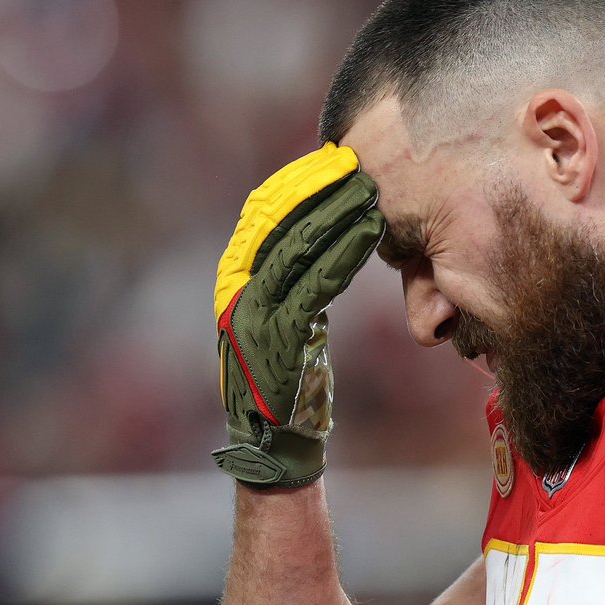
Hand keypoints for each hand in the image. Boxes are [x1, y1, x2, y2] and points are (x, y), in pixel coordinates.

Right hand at [213, 143, 383, 486]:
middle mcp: (234, 290)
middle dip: (318, 187)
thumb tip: (324, 233)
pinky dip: (343, 254)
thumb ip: (295, 281)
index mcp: (233, 279)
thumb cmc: (290, 383)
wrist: (275, 446)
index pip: (263, 211)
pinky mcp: (274, 339)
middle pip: (276, 219)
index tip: (336, 158)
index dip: (300, 181)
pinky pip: (312, 285)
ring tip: (371, 190)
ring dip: (337, 213)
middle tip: (356, 162)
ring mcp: (250, 313)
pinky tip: (371, 234)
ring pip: (295, 246)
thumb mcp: (288, 322)